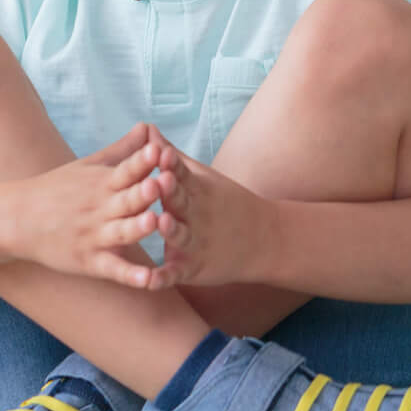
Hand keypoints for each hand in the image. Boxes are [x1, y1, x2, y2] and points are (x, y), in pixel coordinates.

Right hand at [3, 122, 177, 289]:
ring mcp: (94, 237)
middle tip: (161, 183)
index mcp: (102, 183)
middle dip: (144, 192)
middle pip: (126, 200)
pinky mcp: (89, 262)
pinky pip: (113, 269)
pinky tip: (147, 280)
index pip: (125, 170)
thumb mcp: (88, 165)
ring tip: (154, 222)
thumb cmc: (57, 189)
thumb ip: (123, 150)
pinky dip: (129, 275)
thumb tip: (149, 126)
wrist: (17, 219)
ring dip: (137, 227)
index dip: (141, 161)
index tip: (158, 149)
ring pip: (121, 233)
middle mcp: (99, 209)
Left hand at [146, 138, 276, 288]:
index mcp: (197, 191)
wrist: (263, 240)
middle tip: (159, 180)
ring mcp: (197, 242)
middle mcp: (197, 216)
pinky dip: (164, 277)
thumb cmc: (223, 204)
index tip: (160, 152)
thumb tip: (147, 129)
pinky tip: (149, 281)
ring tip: (160, 222)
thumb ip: (171, 157)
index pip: (182, 174)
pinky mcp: (194, 268)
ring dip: (171, 230)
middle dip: (170, 192)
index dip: (171, 164)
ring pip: (181, 235)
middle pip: (181, 202)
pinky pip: (176, 273)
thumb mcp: (202, 178)